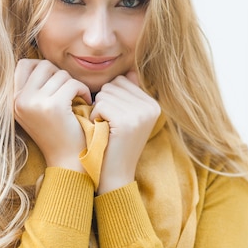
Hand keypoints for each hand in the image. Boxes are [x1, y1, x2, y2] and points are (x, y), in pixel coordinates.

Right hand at [14, 59, 91, 172]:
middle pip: (43, 65)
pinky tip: (85, 103)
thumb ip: (35, 87)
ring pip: (60, 74)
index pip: (23, 64)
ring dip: (74, 84)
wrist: (68, 162)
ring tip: (77, 99)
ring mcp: (34, 103)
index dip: (43, 67)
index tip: (56, 83)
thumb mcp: (38, 109)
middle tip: (69, 91)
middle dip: (61, 75)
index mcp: (13, 100)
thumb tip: (42, 62)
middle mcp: (19, 100)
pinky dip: (83, 90)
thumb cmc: (58, 133)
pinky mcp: (53, 107)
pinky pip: (73, 83)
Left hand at [90, 71, 160, 193]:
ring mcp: (140, 114)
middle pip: (113, 85)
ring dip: (98, 111)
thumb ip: (128, 95)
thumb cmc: (114, 145)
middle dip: (104, 103)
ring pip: (105, 94)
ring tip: (105, 129)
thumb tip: (130, 71)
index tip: (114, 119)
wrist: (114, 176)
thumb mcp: (127, 117)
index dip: (110, 98)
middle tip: (108, 125)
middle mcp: (151, 106)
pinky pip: (100, 105)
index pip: (122, 81)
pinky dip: (95, 117)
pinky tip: (101, 131)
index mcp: (153, 104)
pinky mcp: (127, 121)